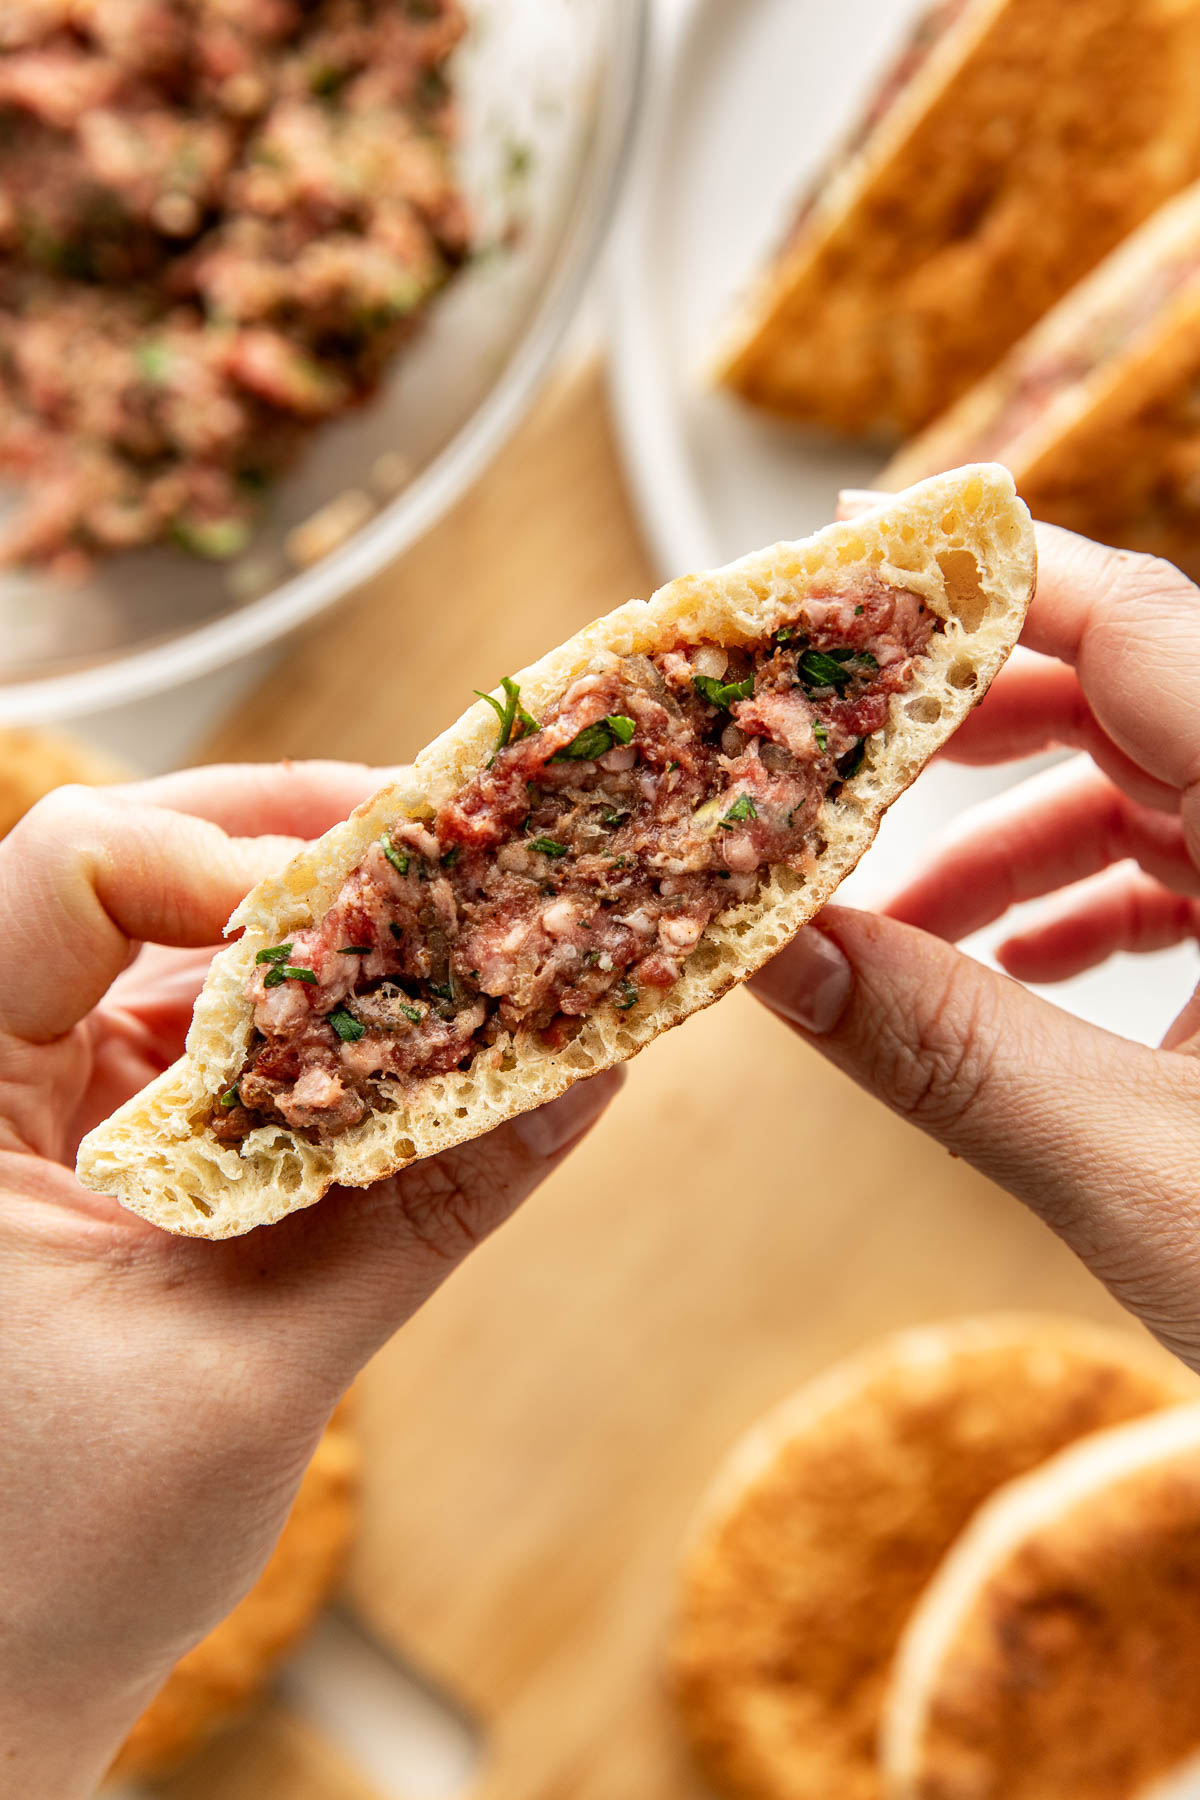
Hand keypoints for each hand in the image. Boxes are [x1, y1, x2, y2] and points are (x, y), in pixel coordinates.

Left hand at [0, 763, 619, 1796]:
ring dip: (339, 931)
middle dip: (305, 849)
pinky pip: (229, 1035)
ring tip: (474, 925)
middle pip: (140, 866)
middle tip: (461, 852)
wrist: (5, 1667)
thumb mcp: (257, 1368)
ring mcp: (55, 1096)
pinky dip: (333, 1020)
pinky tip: (434, 1024)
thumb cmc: (60, 1552)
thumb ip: (424, 1208)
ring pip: (193, 941)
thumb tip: (584, 1067)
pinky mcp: (119, 1138)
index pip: (71, 870)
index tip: (380, 912)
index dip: (223, 857)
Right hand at [752, 521, 1199, 1370]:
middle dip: (975, 725)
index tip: (855, 549)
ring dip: (1017, 842)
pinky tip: (1010, 972)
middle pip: (1136, 695)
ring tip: (897, 921)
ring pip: (1157, 793)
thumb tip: (777, 958)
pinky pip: (1197, 879)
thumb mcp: (1143, 1169)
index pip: (1143, 624)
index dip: (992, 577)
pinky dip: (1092, 911)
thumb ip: (948, 1051)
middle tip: (840, 764)